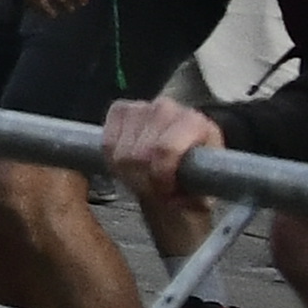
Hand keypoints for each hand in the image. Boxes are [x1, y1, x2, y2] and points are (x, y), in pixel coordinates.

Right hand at [98, 90, 223, 189]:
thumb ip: (191, 195)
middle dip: (143, 179)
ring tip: (142, 179)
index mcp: (197, 123)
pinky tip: (127, 166)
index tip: (165, 191)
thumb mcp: (201, 196)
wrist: (180, 173)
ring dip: (127, 173)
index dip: (160, 176)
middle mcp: (168, 109)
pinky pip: (107, 143)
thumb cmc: (192, 183)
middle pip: (139, 153)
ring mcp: (141, 107)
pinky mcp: (120, 110)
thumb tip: (178, 200)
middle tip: (153, 189)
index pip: (164, 149)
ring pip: (120, 151)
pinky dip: (112, 160)